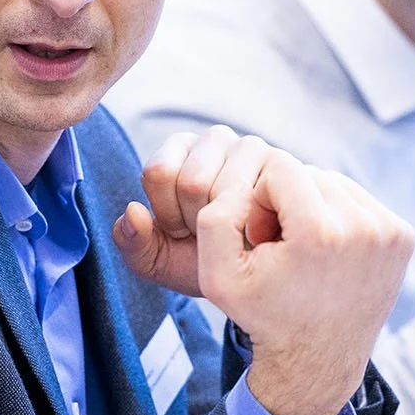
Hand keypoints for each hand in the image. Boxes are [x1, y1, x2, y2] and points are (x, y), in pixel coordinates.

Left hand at [114, 126, 275, 298]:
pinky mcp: (282, 166)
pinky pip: (259, 194)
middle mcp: (215, 140)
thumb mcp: (159, 262)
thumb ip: (133, 243)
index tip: (183, 232)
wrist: (257, 273)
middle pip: (191, 182)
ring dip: (227, 223)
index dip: (168, 215)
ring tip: (236, 231)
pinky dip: (251, 223)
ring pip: (226, 188)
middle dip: (198, 222)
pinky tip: (258, 233)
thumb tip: (132, 211)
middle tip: (214, 233)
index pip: (159, 173)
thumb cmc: (204, 261)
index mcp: (178, 151)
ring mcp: (252, 148)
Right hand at [115, 126, 414, 414]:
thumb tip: (243, 179)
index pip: (279, 165)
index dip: (258, 198)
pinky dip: (338, 215)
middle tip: (280, 248)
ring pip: (334, 182)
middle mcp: (364, 227)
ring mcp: (389, 231)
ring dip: (312, 206)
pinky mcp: (403, 235)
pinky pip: (358, 199)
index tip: (260, 238)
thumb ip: (215, 215)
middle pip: (309, 171)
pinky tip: (327, 252)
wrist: (318, 360)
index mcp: (321, 233)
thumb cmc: (264, 315)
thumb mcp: (216, 275)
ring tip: (303, 250)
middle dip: (286, 202)